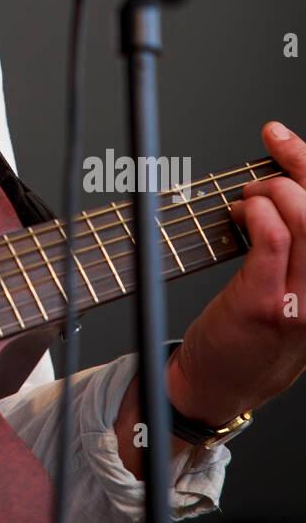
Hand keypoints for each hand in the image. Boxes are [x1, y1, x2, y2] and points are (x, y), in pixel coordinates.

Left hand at [167, 121, 305, 425]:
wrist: (225, 385)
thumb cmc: (258, 330)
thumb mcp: (300, 287)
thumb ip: (302, 243)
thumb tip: (287, 178)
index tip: (281, 137)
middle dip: (291, 166)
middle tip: (261, 168)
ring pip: (303, 214)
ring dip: (267, 190)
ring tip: (247, 200)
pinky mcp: (268, 303)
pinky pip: (270, 236)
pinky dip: (253, 211)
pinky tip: (239, 215)